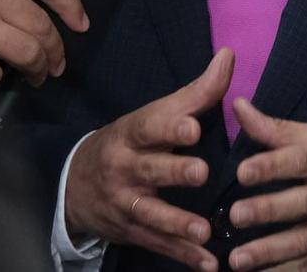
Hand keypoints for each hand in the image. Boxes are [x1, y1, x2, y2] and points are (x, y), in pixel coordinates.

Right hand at [64, 47, 231, 271]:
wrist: (77, 185)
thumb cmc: (131, 142)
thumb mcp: (154, 115)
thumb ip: (196, 92)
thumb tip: (229, 55)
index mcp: (132, 134)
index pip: (149, 127)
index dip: (170, 127)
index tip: (193, 127)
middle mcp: (124, 168)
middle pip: (148, 170)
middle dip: (174, 172)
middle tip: (201, 172)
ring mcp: (125, 203)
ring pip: (150, 213)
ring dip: (177, 223)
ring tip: (204, 230)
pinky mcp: (132, 231)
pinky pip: (158, 244)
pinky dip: (182, 256)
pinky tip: (208, 264)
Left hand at [225, 99, 306, 269]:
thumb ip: (279, 129)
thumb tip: (237, 107)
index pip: (304, 159)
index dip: (273, 165)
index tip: (242, 172)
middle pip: (304, 203)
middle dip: (269, 210)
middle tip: (236, 216)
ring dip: (271, 251)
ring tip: (238, 259)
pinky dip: (293, 271)